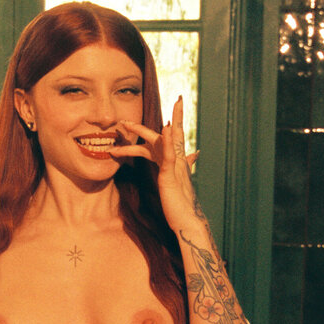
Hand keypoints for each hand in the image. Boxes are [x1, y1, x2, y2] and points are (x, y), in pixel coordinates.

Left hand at [114, 95, 199, 232]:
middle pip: (168, 134)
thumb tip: (194, 154)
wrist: (187, 221)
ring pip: (163, 142)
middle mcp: (177, 161)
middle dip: (154, 122)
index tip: (176, 103)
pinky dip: (168, 141)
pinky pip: (168, 155)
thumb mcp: (179, 182)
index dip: (174, 119)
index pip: (173, 137)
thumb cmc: (181, 205)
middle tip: (143, 112)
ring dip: (146, 130)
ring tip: (129, 122)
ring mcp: (175, 167)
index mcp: (176, 161)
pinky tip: (167, 128)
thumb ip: (185, 165)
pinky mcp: (171, 175)